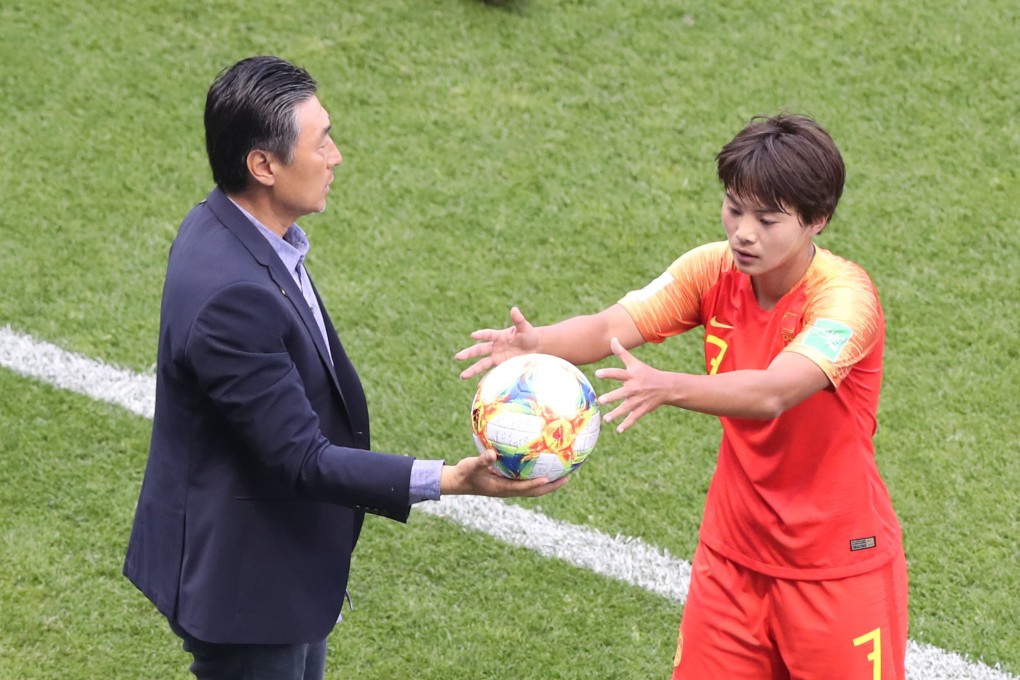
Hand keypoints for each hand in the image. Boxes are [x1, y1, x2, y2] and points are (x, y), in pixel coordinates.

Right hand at [440, 448, 569, 497]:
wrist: (458, 482)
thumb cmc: (464, 473)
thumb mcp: (470, 466)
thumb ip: (481, 460)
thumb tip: (492, 453)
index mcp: (501, 488)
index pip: (523, 488)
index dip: (535, 484)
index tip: (548, 478)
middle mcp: (509, 490)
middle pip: (534, 491)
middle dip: (550, 486)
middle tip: (567, 478)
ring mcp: (509, 487)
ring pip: (532, 487)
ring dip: (548, 482)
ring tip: (563, 473)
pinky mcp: (508, 482)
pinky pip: (526, 479)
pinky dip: (537, 474)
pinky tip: (542, 463)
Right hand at [455, 306, 539, 378]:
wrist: (535, 347)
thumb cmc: (529, 335)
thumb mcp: (525, 327)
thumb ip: (518, 319)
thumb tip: (514, 309)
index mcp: (499, 336)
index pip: (488, 335)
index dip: (481, 335)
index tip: (473, 335)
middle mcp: (495, 347)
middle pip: (479, 350)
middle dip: (469, 354)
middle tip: (458, 357)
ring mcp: (497, 357)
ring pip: (482, 364)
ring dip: (472, 369)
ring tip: (462, 376)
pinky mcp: (502, 366)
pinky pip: (492, 373)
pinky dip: (486, 380)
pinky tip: (478, 387)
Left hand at [595, 337, 672, 432]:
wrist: (666, 386)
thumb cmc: (646, 373)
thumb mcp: (635, 362)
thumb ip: (621, 352)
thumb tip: (612, 338)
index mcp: (632, 376)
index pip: (618, 373)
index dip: (608, 373)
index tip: (597, 374)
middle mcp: (634, 388)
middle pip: (621, 393)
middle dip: (612, 397)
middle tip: (601, 400)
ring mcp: (639, 399)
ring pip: (626, 408)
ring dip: (616, 414)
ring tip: (606, 419)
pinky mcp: (642, 409)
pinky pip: (633, 418)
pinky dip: (626, 424)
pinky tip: (619, 430)